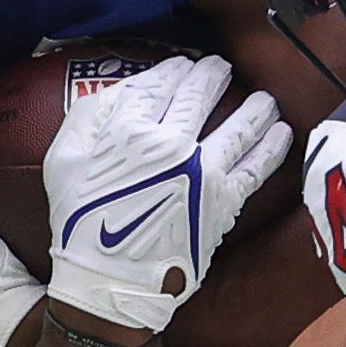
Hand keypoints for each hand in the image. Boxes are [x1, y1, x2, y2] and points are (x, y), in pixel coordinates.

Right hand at [44, 55, 290, 333]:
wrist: (111, 280)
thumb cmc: (80, 222)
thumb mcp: (63, 159)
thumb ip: (88, 117)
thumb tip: (120, 92)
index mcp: (128, 128)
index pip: (159, 84)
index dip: (174, 70)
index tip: (183, 66)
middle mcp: (170, 142)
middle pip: (200, 95)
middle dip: (212, 76)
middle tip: (220, 68)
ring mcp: (203, 170)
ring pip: (238, 125)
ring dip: (255, 107)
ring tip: (265, 99)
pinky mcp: (224, 200)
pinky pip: (256, 167)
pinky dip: (272, 147)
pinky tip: (282, 133)